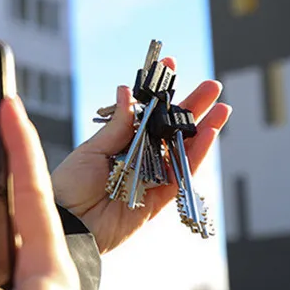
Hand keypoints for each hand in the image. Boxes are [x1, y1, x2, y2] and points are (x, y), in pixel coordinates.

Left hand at [51, 58, 231, 253]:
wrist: (68, 225)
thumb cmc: (70, 187)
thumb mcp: (91, 151)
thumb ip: (117, 126)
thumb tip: (126, 90)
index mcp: (117, 143)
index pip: (144, 113)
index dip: (158, 91)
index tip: (169, 65)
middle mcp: (137, 159)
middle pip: (170, 130)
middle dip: (191, 107)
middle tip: (212, 86)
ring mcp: (149, 179)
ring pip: (182, 151)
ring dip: (203, 129)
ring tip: (222, 107)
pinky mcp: (158, 201)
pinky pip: (181, 176)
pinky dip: (196, 156)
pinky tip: (209, 135)